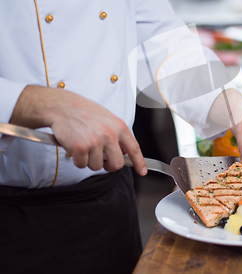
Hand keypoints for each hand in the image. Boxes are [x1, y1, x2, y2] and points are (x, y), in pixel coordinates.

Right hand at [10, 85, 146, 175]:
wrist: (61, 107)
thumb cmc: (83, 111)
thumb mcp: (107, 118)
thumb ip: (117, 133)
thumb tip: (124, 150)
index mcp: (119, 126)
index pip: (134, 148)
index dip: (139, 162)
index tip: (142, 171)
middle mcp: (110, 134)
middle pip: (117, 164)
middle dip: (108, 165)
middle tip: (101, 160)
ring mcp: (95, 142)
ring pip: (97, 166)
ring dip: (89, 160)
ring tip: (84, 146)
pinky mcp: (81, 148)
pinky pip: (82, 165)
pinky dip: (77, 160)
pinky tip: (74, 147)